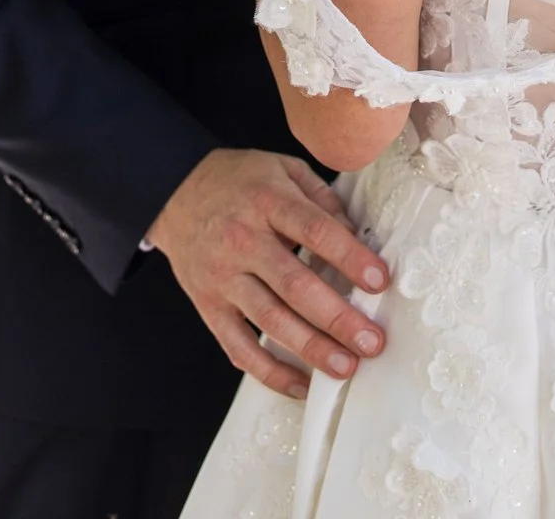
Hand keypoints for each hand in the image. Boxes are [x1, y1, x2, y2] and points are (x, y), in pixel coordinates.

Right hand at [145, 147, 388, 400]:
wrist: (175, 193)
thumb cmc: (238, 181)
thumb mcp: (282, 168)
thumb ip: (320, 196)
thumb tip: (355, 235)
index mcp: (267, 201)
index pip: (314, 230)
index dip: (349, 256)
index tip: (379, 280)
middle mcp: (243, 240)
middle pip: (295, 285)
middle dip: (338, 318)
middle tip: (371, 341)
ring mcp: (223, 277)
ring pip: (270, 321)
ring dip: (311, 349)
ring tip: (345, 367)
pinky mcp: (209, 306)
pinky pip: (239, 347)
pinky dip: (270, 372)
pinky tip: (300, 385)